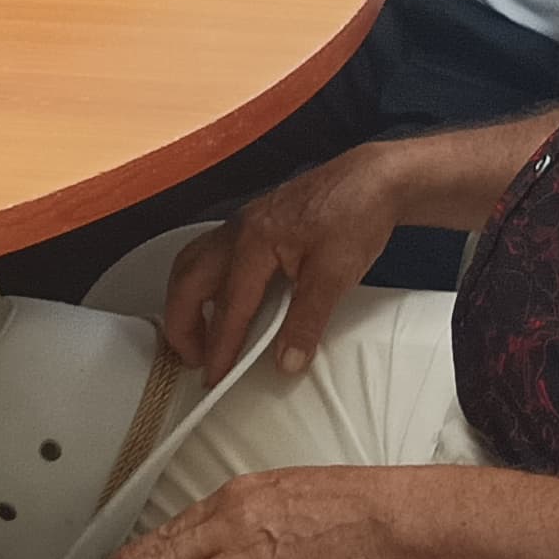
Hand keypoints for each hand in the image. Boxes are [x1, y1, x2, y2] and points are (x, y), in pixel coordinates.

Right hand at [159, 145, 404, 378]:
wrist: (375, 179)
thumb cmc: (356, 217)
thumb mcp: (335, 275)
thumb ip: (307, 321)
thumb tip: (286, 363)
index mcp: (254, 243)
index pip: (229, 306)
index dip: (219, 347)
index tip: (213, 379)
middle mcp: (237, 231)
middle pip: (188, 281)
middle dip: (182, 324)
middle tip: (195, 359)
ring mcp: (241, 224)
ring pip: (191, 264)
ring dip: (187, 302)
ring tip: (200, 335)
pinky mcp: (252, 224)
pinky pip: (210, 255)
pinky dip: (203, 284)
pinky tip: (222, 301)